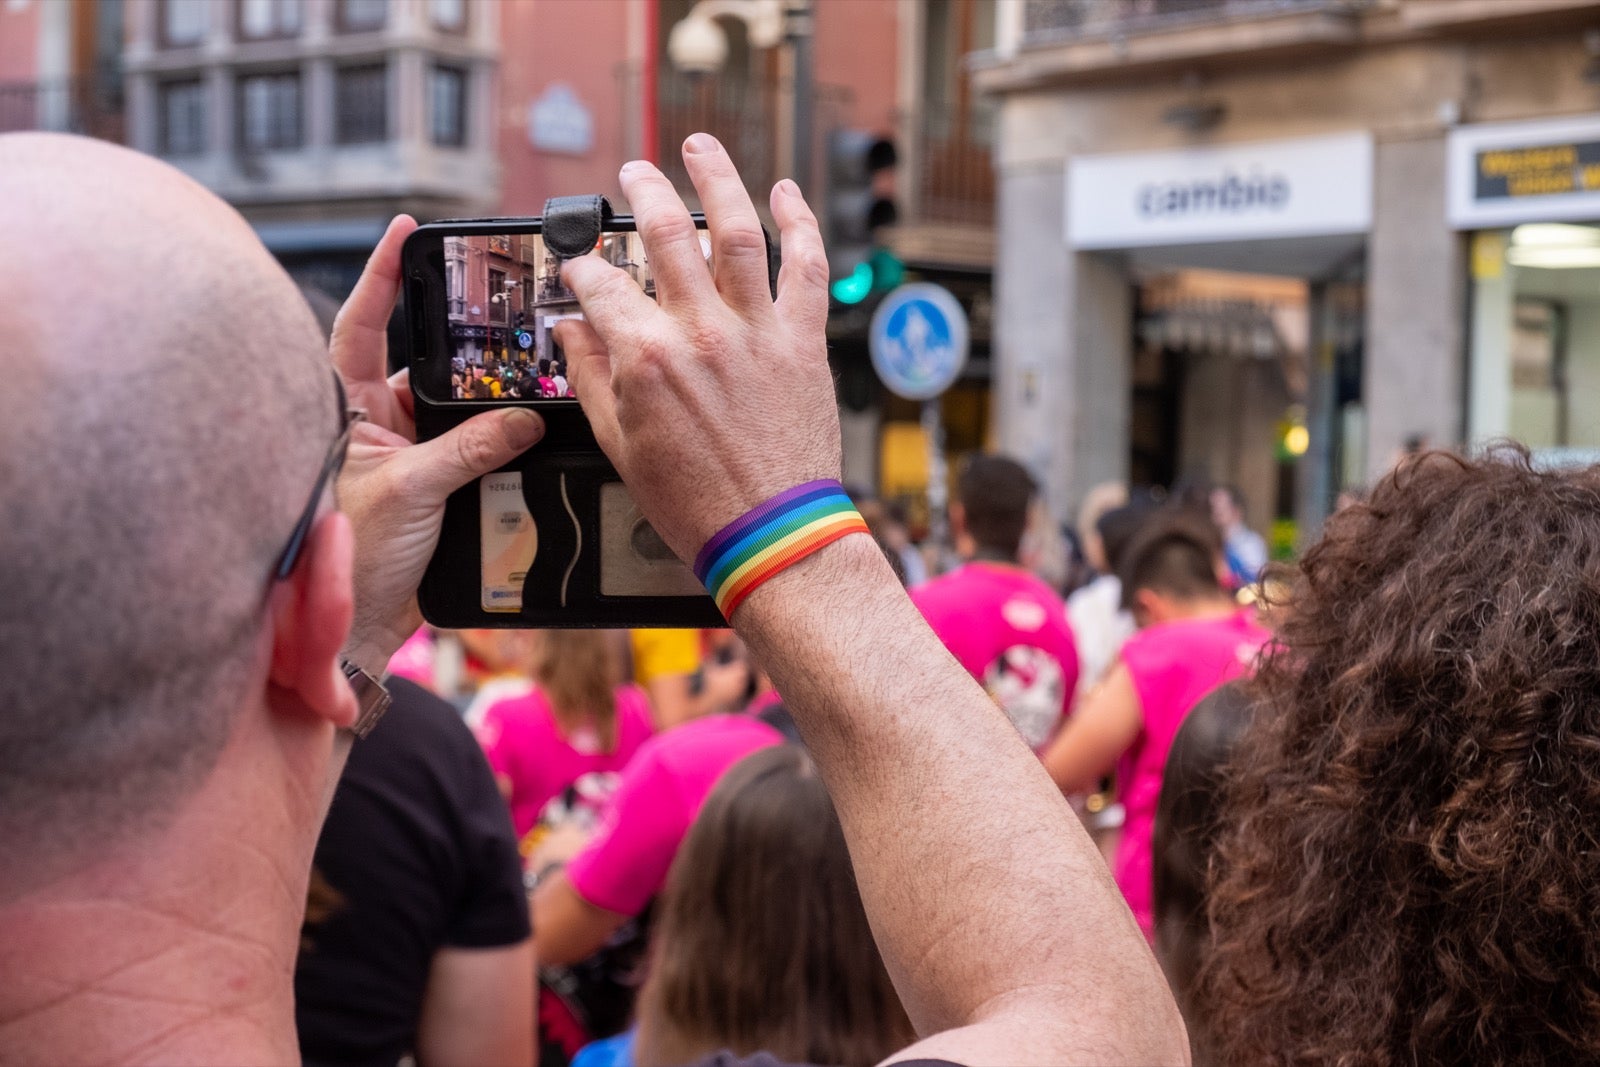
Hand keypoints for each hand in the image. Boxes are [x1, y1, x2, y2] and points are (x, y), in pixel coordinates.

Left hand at [331, 217, 546, 672]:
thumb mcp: (412, 492)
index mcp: (345, 411)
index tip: (406, 230)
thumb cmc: (350, 560)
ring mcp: (406, 460)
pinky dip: (505, 452)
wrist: (355, 634)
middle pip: (426, 369)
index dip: (380, 276)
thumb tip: (524, 419)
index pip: (360, 326)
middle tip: (508, 324)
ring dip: (493, 414)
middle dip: (468, 355)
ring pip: (460, 416)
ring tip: (532, 397)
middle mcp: (374, 427)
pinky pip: (477, 456)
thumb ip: (471, 450)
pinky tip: (533, 446)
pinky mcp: (435, 493)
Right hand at [555, 134, 838, 563]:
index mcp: (648, 358)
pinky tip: (786, 192)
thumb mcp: (621, 445)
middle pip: (667, 234)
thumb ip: (592, 378)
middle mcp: (703, 332)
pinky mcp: (804, 341)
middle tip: (633, 173)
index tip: (577, 262)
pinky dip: (800, 224)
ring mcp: (759, 331)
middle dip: (643, 191)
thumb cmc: (697, 502)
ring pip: (738, 230)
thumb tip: (570, 331)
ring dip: (717, 178)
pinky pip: (808, 268)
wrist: (772, 535)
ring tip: (699, 146)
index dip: (581, 266)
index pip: (601, 285)